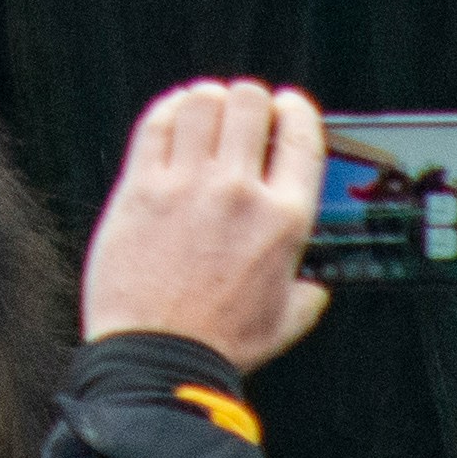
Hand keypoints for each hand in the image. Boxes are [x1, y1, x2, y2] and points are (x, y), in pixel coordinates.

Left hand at [81, 79, 329, 369]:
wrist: (157, 358)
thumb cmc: (218, 345)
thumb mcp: (285, 321)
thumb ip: (307, 293)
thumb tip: (315, 285)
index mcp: (284, 220)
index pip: (302, 134)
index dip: (296, 110)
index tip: (289, 108)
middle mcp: (240, 192)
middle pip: (251, 102)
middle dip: (251, 99)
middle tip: (244, 111)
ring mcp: (187, 184)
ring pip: (203, 101)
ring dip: (209, 99)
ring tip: (207, 110)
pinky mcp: (141, 187)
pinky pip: (157, 122)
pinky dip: (169, 109)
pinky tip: (173, 117)